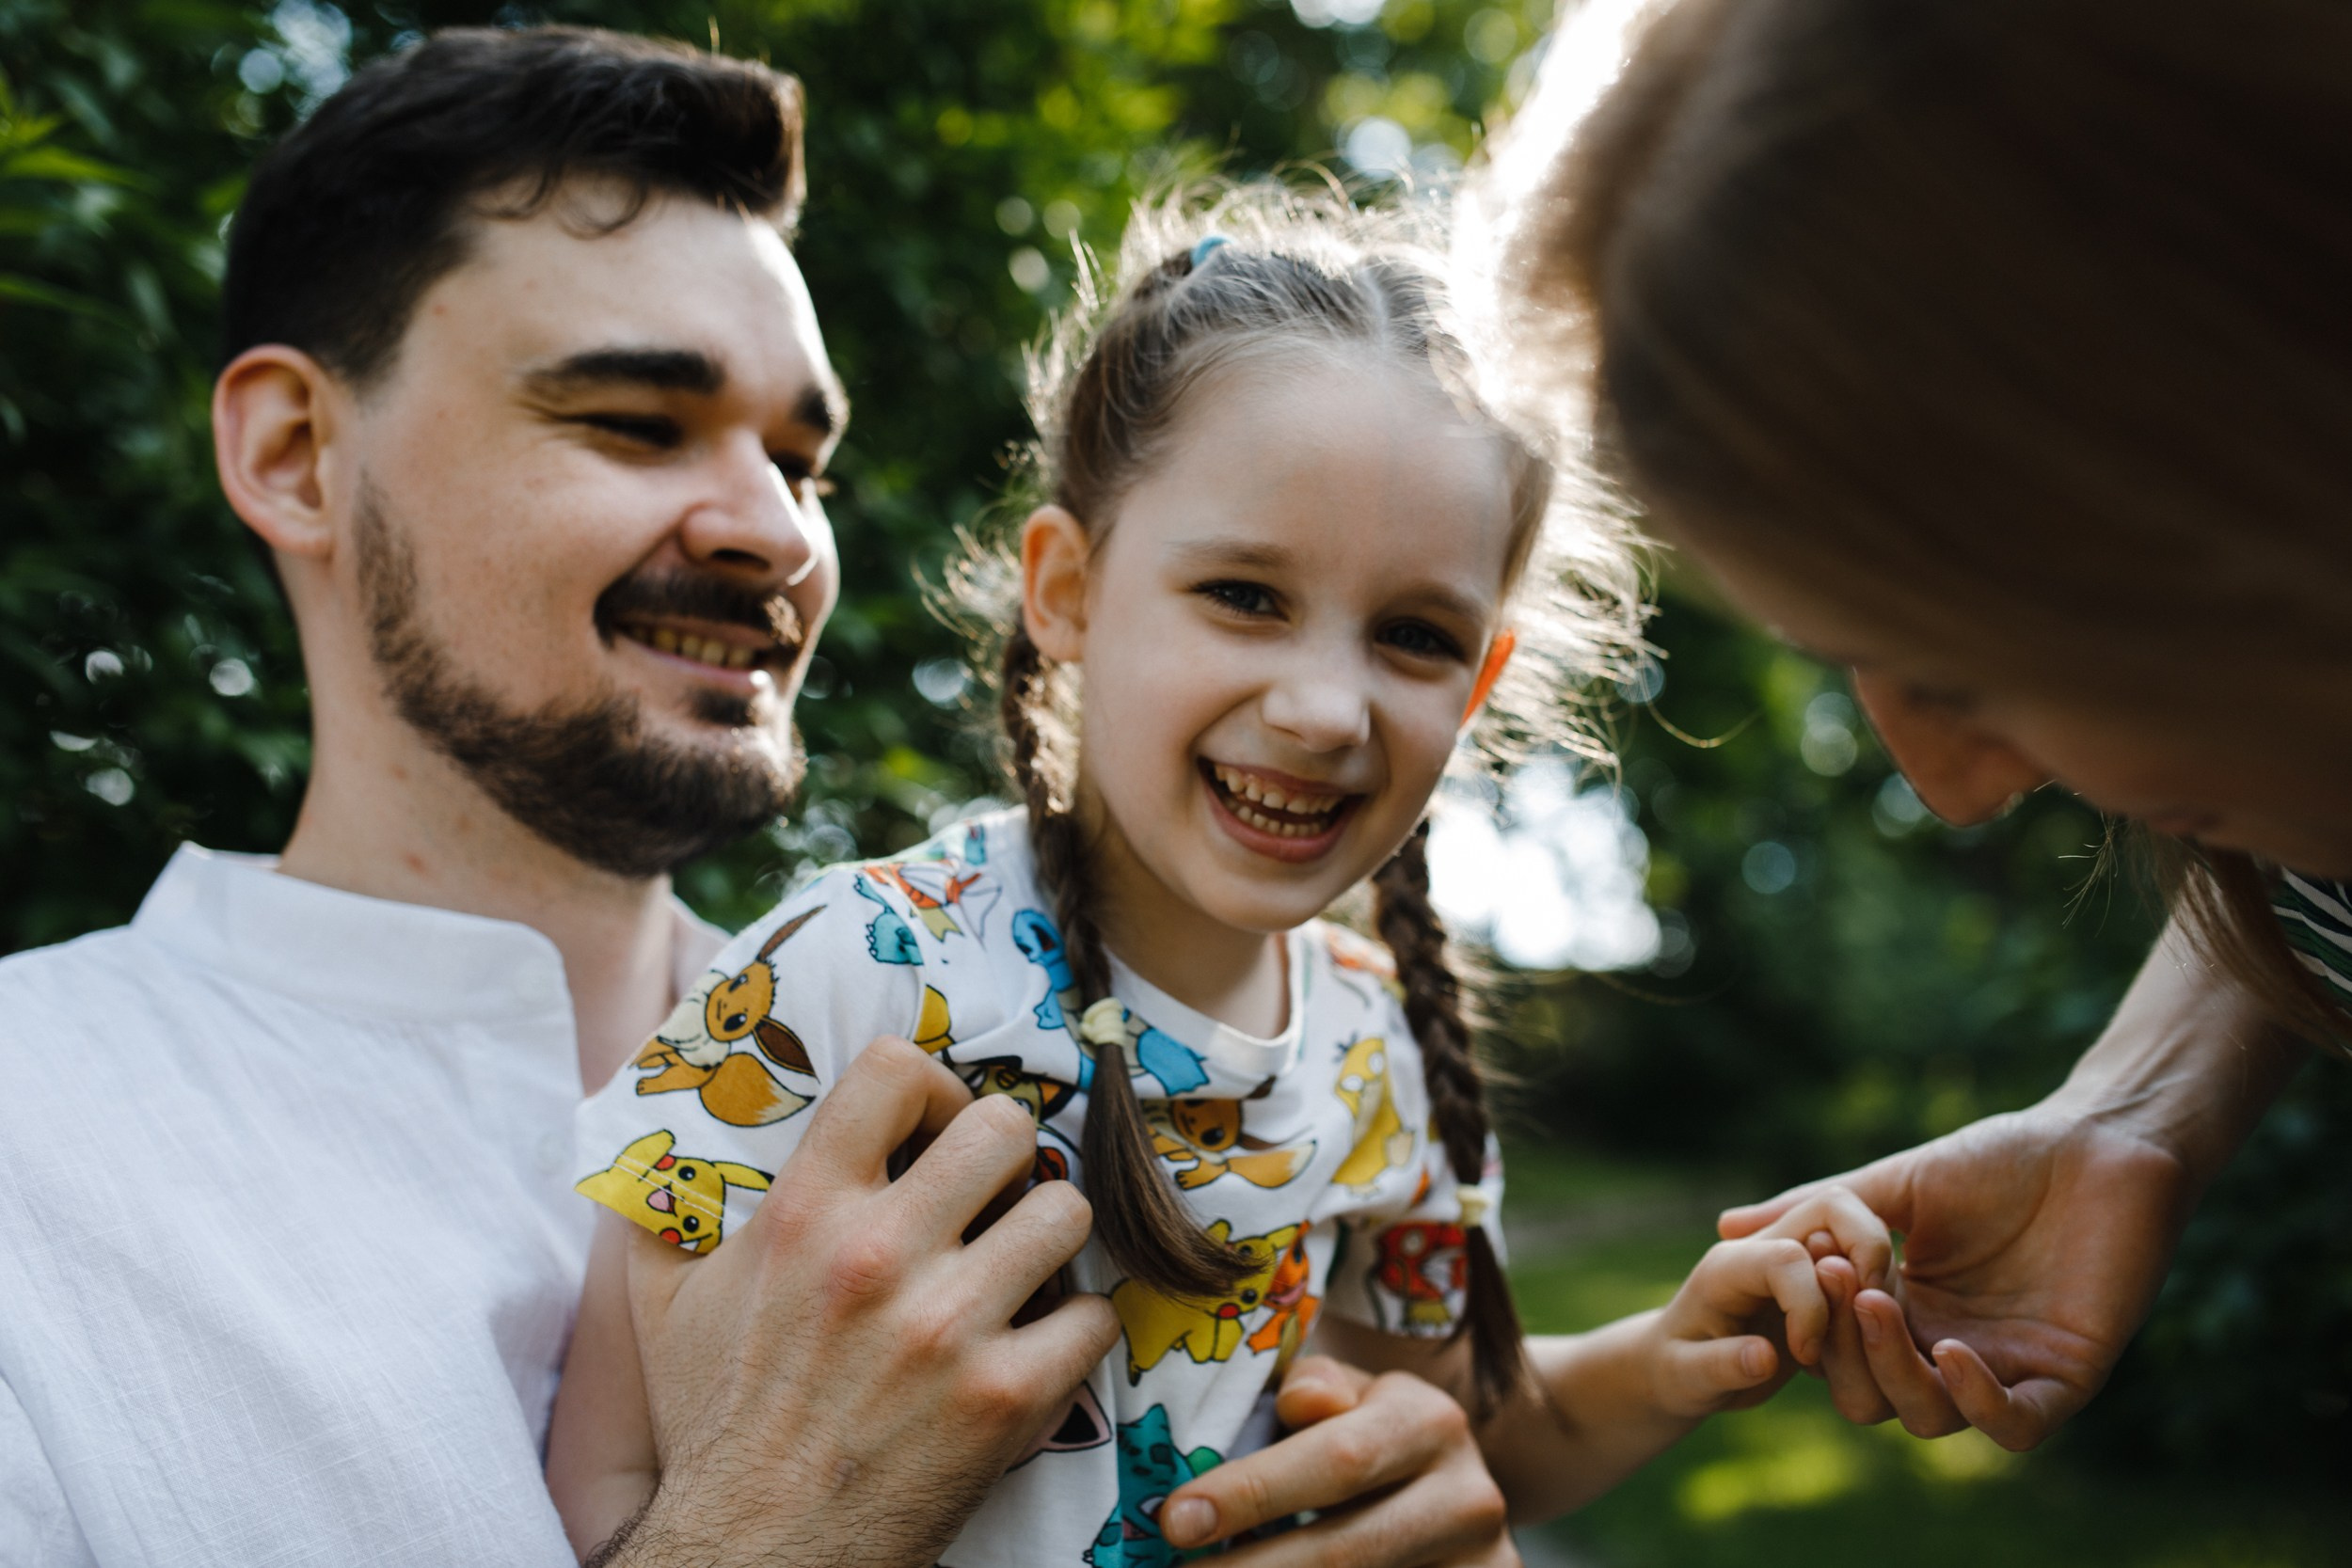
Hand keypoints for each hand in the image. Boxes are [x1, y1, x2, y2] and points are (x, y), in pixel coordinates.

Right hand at [609, 1037, 1120, 1567]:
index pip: (893, 1069)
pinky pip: (1093, 1315)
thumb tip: (653, 1142)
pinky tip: (1038, 1343)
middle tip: (990, 1200)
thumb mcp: (664, 1303)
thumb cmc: (715, 1424)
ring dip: (1050, 1237)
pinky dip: (1076, 1328)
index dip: (930, 1085)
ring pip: (1066, 1210)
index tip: (931, 1129)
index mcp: (805, 1214)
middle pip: (1006, 1127)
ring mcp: (950, 1327)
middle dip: (1006, 1158)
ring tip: (1021, 1266)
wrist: (756, 1551)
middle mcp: (880, 1256)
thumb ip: (667, 1210)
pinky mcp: (1007, 1398)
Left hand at [1159, 1356, 1517, 1566]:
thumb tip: (1300, 1400)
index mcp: (1429, 1422)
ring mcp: (1480, 1561)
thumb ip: (1317, 1387)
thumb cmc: (1373, 1434)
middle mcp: (1468, 1496)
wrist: (1456, 1496)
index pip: (1336, 1461)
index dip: (1251, 1493)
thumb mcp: (1353, 1395)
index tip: (1175, 1520)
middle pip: (1342, 1552)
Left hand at [1651, 1186, 1890, 1417]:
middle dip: (1867, 1270)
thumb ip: (1720, 1366)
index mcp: (1729, 1264)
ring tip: (1849, 1355)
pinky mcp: (1826, 1283)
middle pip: (1839, 1215)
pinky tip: (1856, 1357)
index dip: (1810, 1305)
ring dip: (1881, 1295)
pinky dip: (1884, 1312)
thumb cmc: (1673, 1371)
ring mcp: (1802, 1259)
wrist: (1679, 1366)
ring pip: (1866, 1241)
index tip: (1803, 1356)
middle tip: (1859, 1336)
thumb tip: (1765, 1357)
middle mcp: (1769, 1248)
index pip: (1788, 1256)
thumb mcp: (1682, 1377)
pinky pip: (1875, 1275)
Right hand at [1719, 1102, 2193, 1448]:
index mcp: (1907, 1311)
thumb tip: (1725, 1227)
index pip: (1841, 1355)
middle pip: (1877, 1399)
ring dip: (1895, 1374)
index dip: (1815, 1329)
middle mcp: (1949, 1348)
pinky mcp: (2066, 1375)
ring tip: (1878, 1305)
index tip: (1805, 1276)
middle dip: (1845, 1358)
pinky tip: (1950, 1352)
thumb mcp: (1893, 1184)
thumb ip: (1817, 1210)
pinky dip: (1977, 1402)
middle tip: (1839, 1295)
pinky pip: (2014, 1426)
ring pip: (1932, 1418)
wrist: (2098, 1144)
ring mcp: (2007, 1366)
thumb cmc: (2001, 1157)